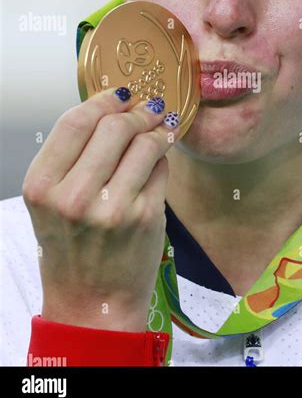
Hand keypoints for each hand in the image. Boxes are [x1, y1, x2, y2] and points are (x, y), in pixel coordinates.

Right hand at [22, 88, 178, 331]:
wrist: (92, 302)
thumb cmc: (71, 248)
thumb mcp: (53, 201)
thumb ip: (74, 156)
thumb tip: (112, 108)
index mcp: (42, 186)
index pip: (75, 122)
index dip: (103, 101)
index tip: (120, 95)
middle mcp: (74, 196)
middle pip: (114, 127)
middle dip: (137, 111)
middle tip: (148, 108)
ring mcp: (113, 208)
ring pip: (144, 143)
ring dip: (156, 129)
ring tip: (160, 128)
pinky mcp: (146, 217)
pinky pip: (161, 168)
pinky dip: (162, 157)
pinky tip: (160, 158)